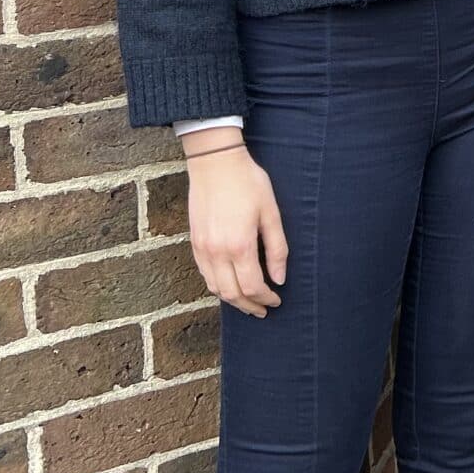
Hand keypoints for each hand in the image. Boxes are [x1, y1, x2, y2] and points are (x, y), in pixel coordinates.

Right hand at [185, 144, 287, 315]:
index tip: (277, 300)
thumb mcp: (271, 213)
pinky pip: (204, 274)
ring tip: (248, 302)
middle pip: (232, 294)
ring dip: (232, 299)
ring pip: (215, 287)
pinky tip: (229, 284)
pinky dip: (217, 286)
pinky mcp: (193, 241)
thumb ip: (276, 248)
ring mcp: (202, 248)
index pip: (252, 287)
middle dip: (249, 305)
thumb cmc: (248, 183)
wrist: (215, 162)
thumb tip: (279, 278)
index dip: (266, 298)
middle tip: (263, 310)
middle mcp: (217, 252)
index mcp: (239, 245)